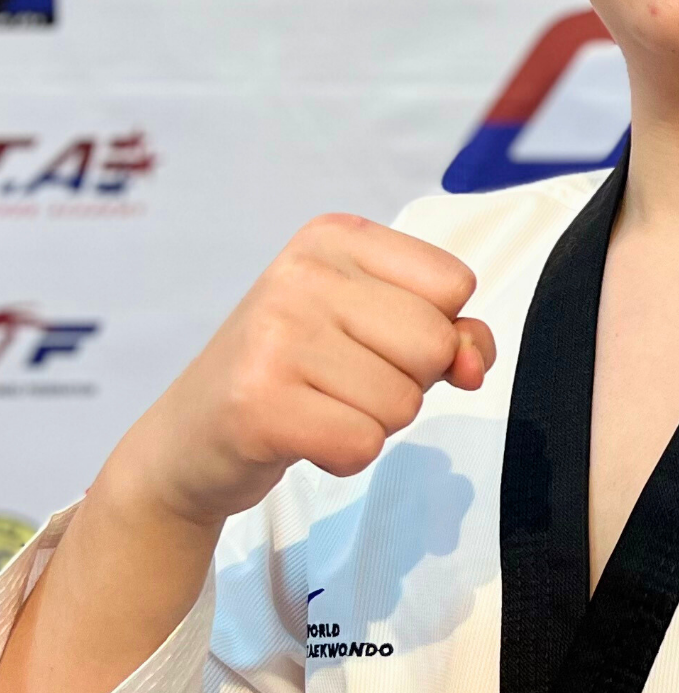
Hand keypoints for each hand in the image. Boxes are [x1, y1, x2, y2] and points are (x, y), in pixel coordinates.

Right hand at [110, 214, 493, 528]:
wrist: (191, 437)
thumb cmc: (300, 373)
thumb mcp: (379, 329)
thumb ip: (451, 333)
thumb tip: (474, 363)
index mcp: (336, 236)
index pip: (454, 284)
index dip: (435, 329)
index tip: (375, 339)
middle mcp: (302, 273)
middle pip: (435, 343)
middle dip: (408, 381)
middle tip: (343, 380)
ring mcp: (275, 335)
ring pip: (404, 401)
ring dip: (374, 422)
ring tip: (318, 405)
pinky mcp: (259, 403)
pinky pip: (364, 444)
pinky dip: (347, 456)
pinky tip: (303, 436)